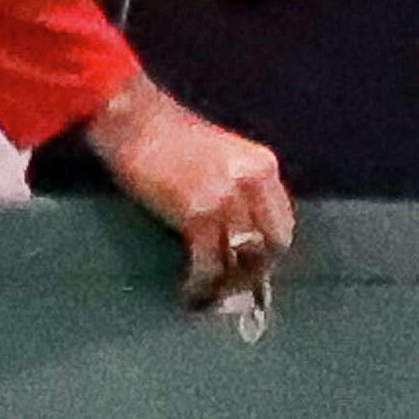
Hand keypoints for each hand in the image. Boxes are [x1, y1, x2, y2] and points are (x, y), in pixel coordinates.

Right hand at [84, 73, 294, 304]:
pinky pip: (208, 264)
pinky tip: (190, 292)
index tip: (254, 269)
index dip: (269, 253)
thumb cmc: (170, 139)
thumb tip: (242, 236)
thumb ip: (240, 191)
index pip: (283, 224)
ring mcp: (225, 199)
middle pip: (268, 247)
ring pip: (240, 261)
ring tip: (212, 298)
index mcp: (262, 167)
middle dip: (252, 274)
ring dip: (227, 287)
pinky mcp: (197, 215)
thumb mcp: (223, 158)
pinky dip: (201, 284)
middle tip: (234, 291)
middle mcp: (251, 183)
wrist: (135, 120)